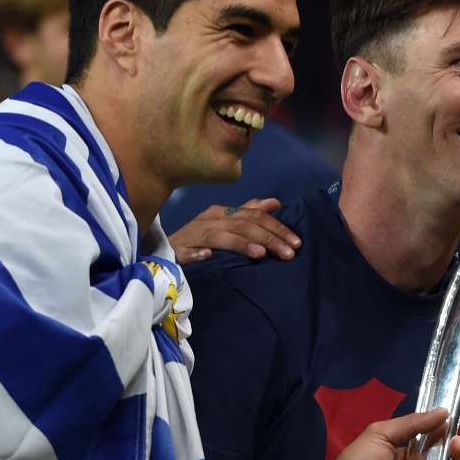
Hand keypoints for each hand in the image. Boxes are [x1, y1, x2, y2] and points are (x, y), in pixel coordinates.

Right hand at [168, 198, 301, 262]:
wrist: (162, 250)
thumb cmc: (200, 238)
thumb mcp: (226, 223)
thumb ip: (249, 212)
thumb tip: (275, 203)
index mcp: (221, 213)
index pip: (254, 216)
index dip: (277, 227)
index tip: (297, 242)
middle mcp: (208, 220)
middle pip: (242, 225)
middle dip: (268, 238)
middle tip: (289, 254)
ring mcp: (191, 236)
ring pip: (218, 237)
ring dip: (240, 244)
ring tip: (261, 254)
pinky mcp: (177, 252)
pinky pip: (186, 252)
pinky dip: (198, 254)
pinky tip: (208, 256)